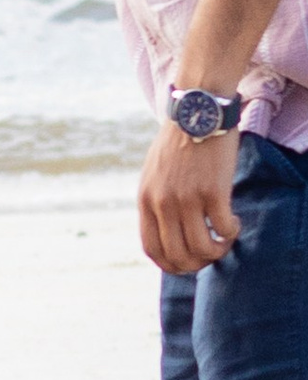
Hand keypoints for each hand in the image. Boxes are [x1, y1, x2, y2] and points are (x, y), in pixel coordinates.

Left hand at [139, 121, 239, 274]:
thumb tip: (166, 231)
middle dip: (197, 263)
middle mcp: (162, 203)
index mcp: (145, 200)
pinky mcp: (212, 191)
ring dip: (218, 251)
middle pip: (178, 255)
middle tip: (212, 254)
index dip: (170, 265)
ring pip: (202, 248)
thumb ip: (156, 201)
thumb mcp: (153, 175)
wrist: (195, 114)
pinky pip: (224, 228)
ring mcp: (186, 198)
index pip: (151, 249)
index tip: (187, 264)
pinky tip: (234, 222)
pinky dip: (232, 233)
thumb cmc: (177, 145)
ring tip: (225, 239)